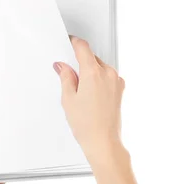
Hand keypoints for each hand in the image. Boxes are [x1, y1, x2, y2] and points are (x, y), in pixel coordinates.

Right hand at [54, 36, 139, 183]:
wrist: (104, 142)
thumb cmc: (87, 125)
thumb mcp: (68, 99)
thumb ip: (66, 78)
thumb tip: (63, 67)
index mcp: (93, 73)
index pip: (83, 48)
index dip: (74, 42)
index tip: (69, 42)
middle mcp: (108, 74)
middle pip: (92, 58)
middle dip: (80, 62)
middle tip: (69, 74)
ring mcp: (117, 82)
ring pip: (100, 67)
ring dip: (90, 71)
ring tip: (80, 91)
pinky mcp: (120, 89)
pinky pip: (108, 76)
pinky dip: (99, 79)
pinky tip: (90, 94)